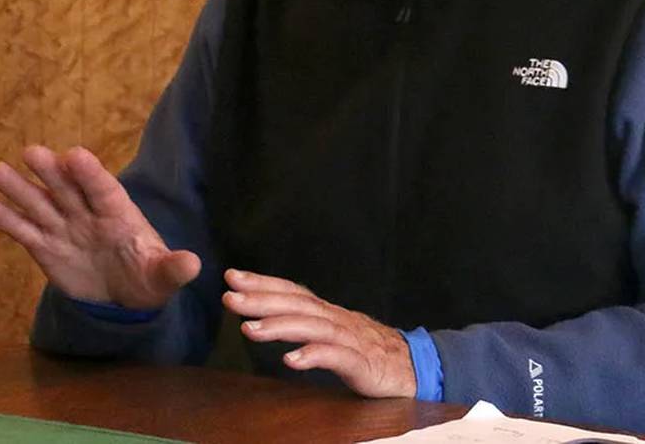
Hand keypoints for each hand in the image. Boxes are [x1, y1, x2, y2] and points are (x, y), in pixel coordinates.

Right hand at [0, 145, 199, 309]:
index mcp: (120, 214)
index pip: (104, 190)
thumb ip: (174, 268)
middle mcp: (88, 215)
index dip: (90, 174)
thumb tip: (194, 264)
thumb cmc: (148, 277)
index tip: (74, 154)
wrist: (125, 296)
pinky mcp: (45, 246)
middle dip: (50, 172)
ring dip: (18, 189)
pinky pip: (21, 230)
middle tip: (32, 152)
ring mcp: (65, 228)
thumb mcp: (163, 276)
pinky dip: (2, 217)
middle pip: (68, 189)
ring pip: (39, 204)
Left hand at [223, 269, 415, 397]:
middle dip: (261, 298)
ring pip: (312, 327)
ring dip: (280, 325)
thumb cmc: (370, 351)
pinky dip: (313, 355)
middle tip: (230, 296)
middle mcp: (336, 319)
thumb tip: (270, 316)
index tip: (232, 277)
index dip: (263, 283)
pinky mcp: (361, 363)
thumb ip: (308, 324)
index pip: (292, 291)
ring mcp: (349, 339)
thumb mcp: (334, 334)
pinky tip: (291, 360)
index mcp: (328, 312)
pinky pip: (336, 357)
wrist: (414, 366)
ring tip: (250, 329)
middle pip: (297, 304)